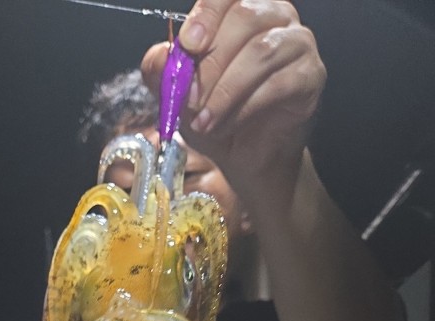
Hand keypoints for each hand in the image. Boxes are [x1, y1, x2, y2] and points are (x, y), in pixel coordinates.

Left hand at [142, 0, 325, 194]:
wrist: (246, 156)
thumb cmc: (216, 115)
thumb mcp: (180, 95)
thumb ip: (165, 73)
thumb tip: (159, 56)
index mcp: (243, 7)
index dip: (207, 14)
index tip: (187, 45)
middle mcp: (276, 15)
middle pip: (244, 18)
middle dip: (210, 64)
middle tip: (190, 102)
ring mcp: (298, 42)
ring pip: (261, 51)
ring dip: (225, 91)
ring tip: (203, 122)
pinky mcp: (311, 75)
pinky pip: (278, 84)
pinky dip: (244, 109)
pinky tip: (224, 127)